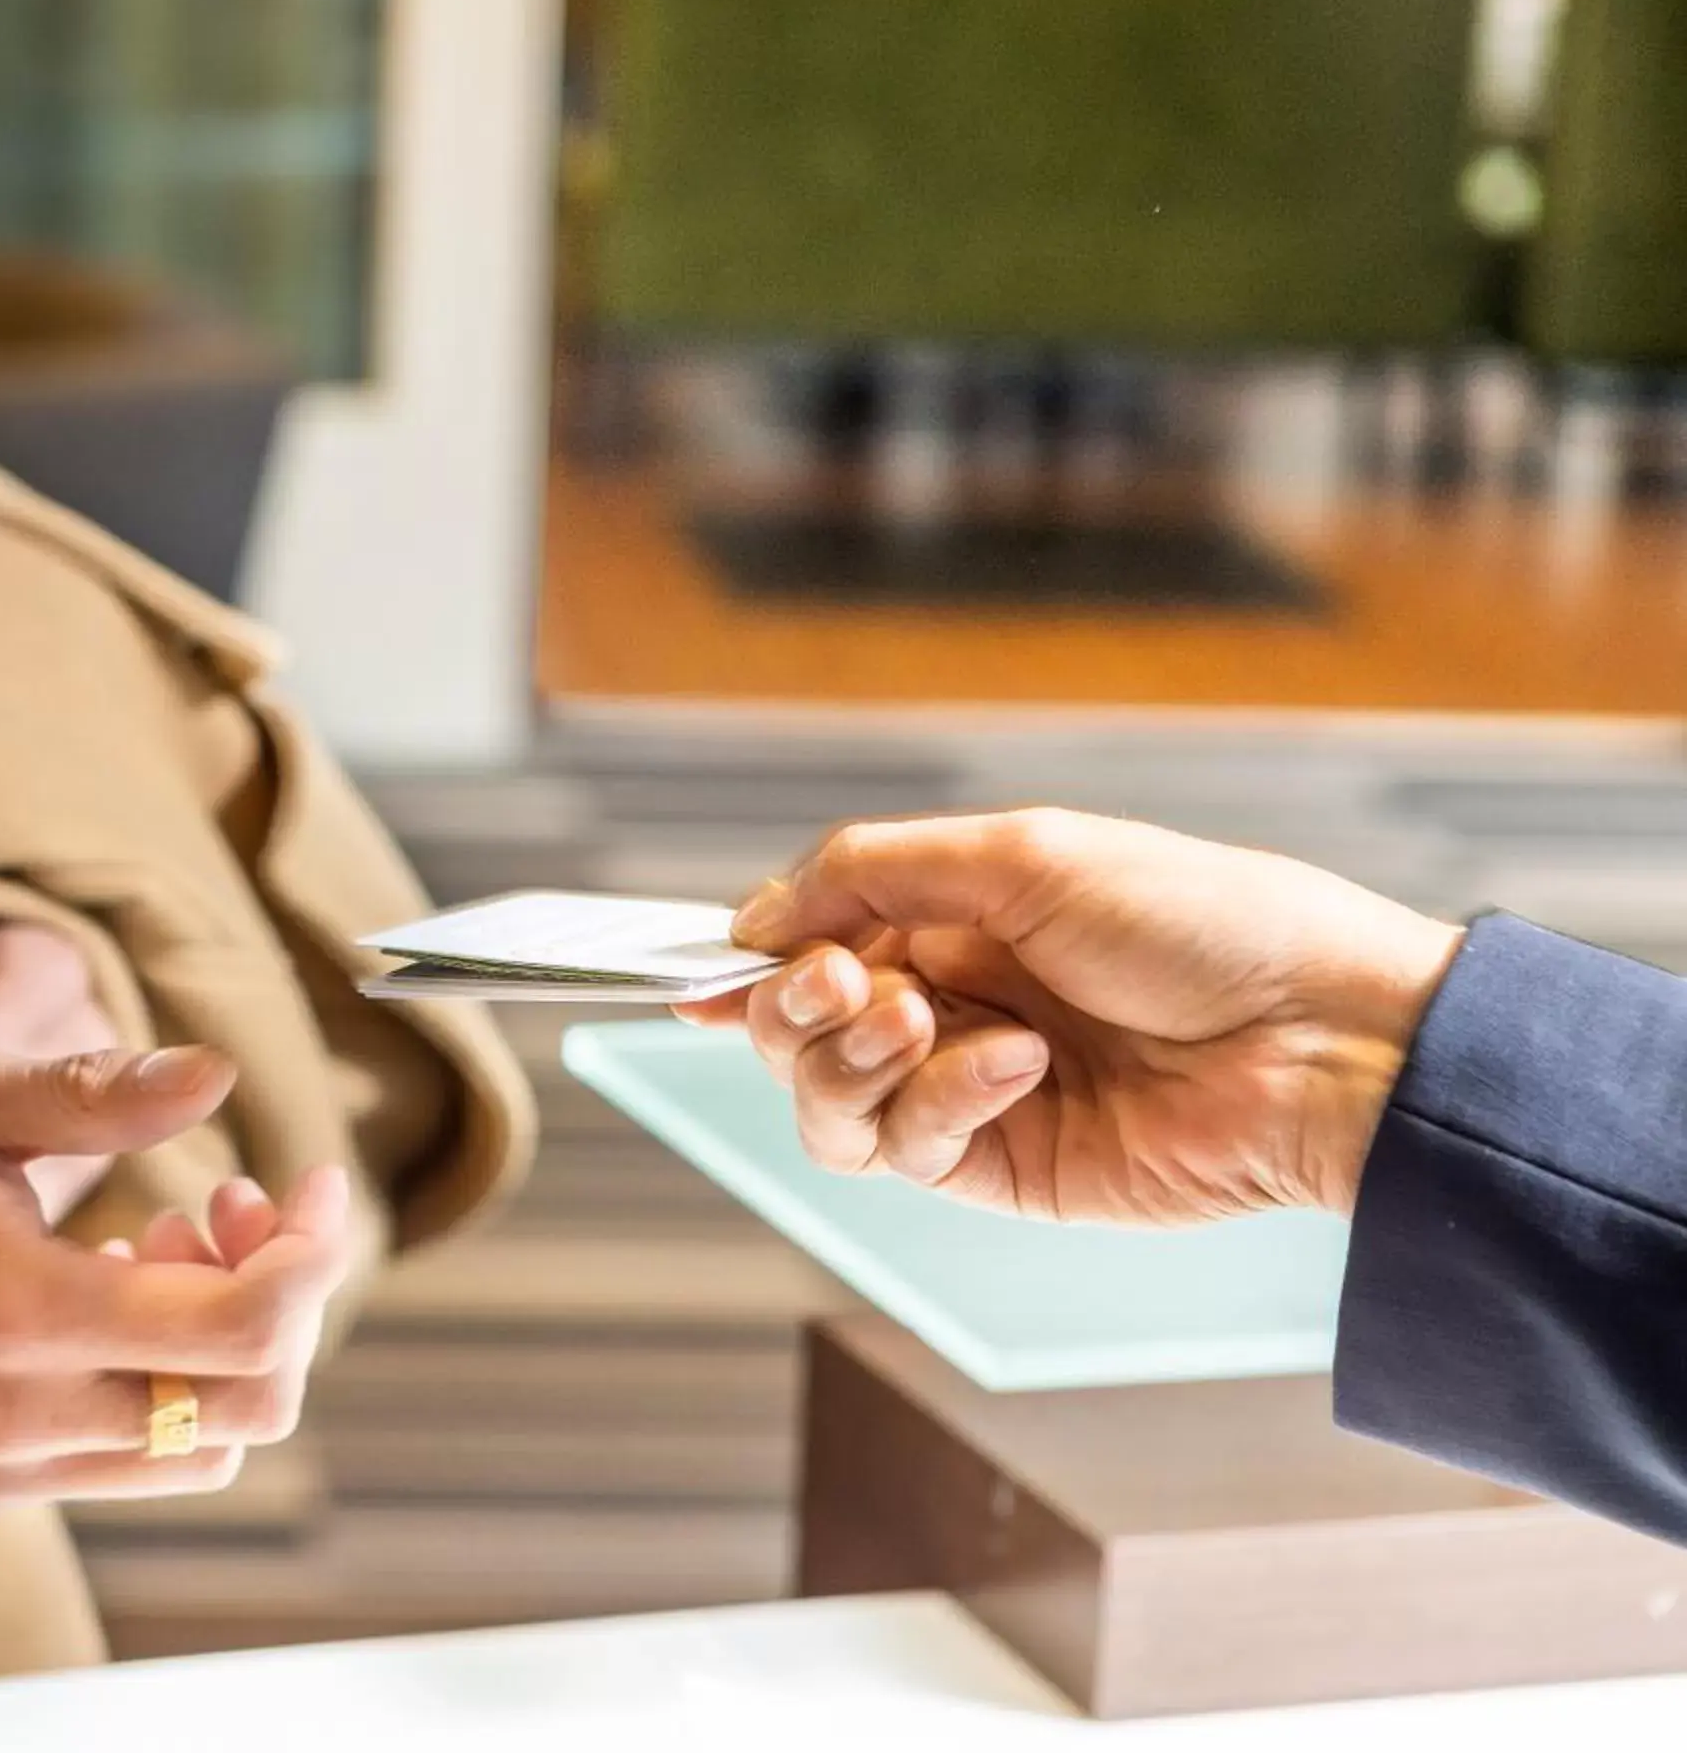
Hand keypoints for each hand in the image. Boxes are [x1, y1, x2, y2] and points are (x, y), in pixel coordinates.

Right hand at [0, 1043, 354, 1516]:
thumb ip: (101, 1094)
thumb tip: (217, 1071)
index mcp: (26, 1314)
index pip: (247, 1327)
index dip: (311, 1253)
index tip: (304, 1186)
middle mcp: (17, 1418)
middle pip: (243, 1408)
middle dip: (270, 1301)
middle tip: (221, 1211)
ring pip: (187, 1452)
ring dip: (206, 1354)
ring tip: (146, 1252)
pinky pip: (107, 1467)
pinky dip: (139, 1392)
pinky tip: (82, 1300)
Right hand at [679, 810, 1463, 1222]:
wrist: (1322, 1039)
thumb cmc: (1199, 921)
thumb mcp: (1021, 853)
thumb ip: (869, 873)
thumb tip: (750, 921)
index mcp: (953, 921)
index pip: (807, 947)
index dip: (748, 964)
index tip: (703, 971)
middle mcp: (949, 1007)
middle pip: (793, 1033)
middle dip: (794, 1009)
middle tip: (842, 984)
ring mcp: (971, 1095)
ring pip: (828, 1104)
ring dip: (852, 1059)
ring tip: (925, 1023)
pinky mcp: (1004, 1172)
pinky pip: (906, 1150)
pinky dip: (941, 1101)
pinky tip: (1019, 1063)